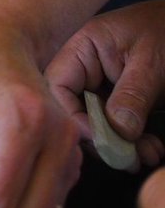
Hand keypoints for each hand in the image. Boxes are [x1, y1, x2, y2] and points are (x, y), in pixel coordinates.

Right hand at [45, 2, 164, 169]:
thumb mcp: (151, 62)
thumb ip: (131, 96)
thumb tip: (118, 135)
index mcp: (83, 48)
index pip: (57, 86)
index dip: (72, 117)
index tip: (102, 140)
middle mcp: (85, 68)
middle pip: (73, 110)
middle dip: (100, 139)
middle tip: (130, 159)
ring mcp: (101, 85)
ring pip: (95, 124)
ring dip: (120, 146)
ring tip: (148, 155)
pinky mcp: (118, 100)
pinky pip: (114, 126)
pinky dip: (131, 142)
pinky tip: (151, 149)